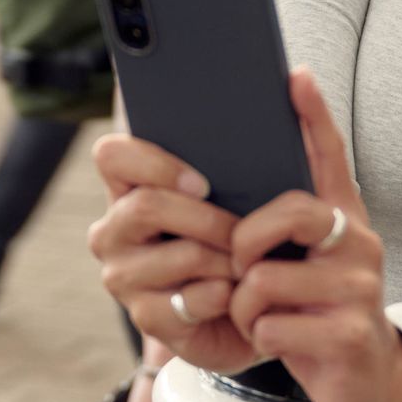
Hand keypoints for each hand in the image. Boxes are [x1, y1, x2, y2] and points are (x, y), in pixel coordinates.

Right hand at [88, 133, 253, 371]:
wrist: (254, 310)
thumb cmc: (247, 237)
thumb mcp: (251, 188)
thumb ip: (262, 141)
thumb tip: (291, 84)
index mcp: (128, 188)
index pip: (110, 156)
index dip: (154, 163)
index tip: (203, 183)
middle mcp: (114, 230)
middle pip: (146, 205)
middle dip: (208, 217)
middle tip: (245, 230)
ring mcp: (124, 276)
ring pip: (180, 254)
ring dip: (226, 258)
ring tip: (250, 262)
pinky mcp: (146, 318)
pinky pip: (192, 300)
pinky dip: (226, 296)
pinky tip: (238, 295)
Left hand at [226, 69, 401, 401]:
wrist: (365, 382)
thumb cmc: (319, 312)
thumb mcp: (309, 259)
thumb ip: (287, 220)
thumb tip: (253, 171)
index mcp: (343, 217)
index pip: (330, 155)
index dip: (313, 114)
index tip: (296, 75)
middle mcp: (358, 241)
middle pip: (288, 214)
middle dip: (245, 246)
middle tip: (245, 272)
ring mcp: (360, 287)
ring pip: (264, 280)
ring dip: (246, 308)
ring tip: (262, 318)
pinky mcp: (350, 333)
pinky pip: (271, 325)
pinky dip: (260, 339)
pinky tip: (280, 343)